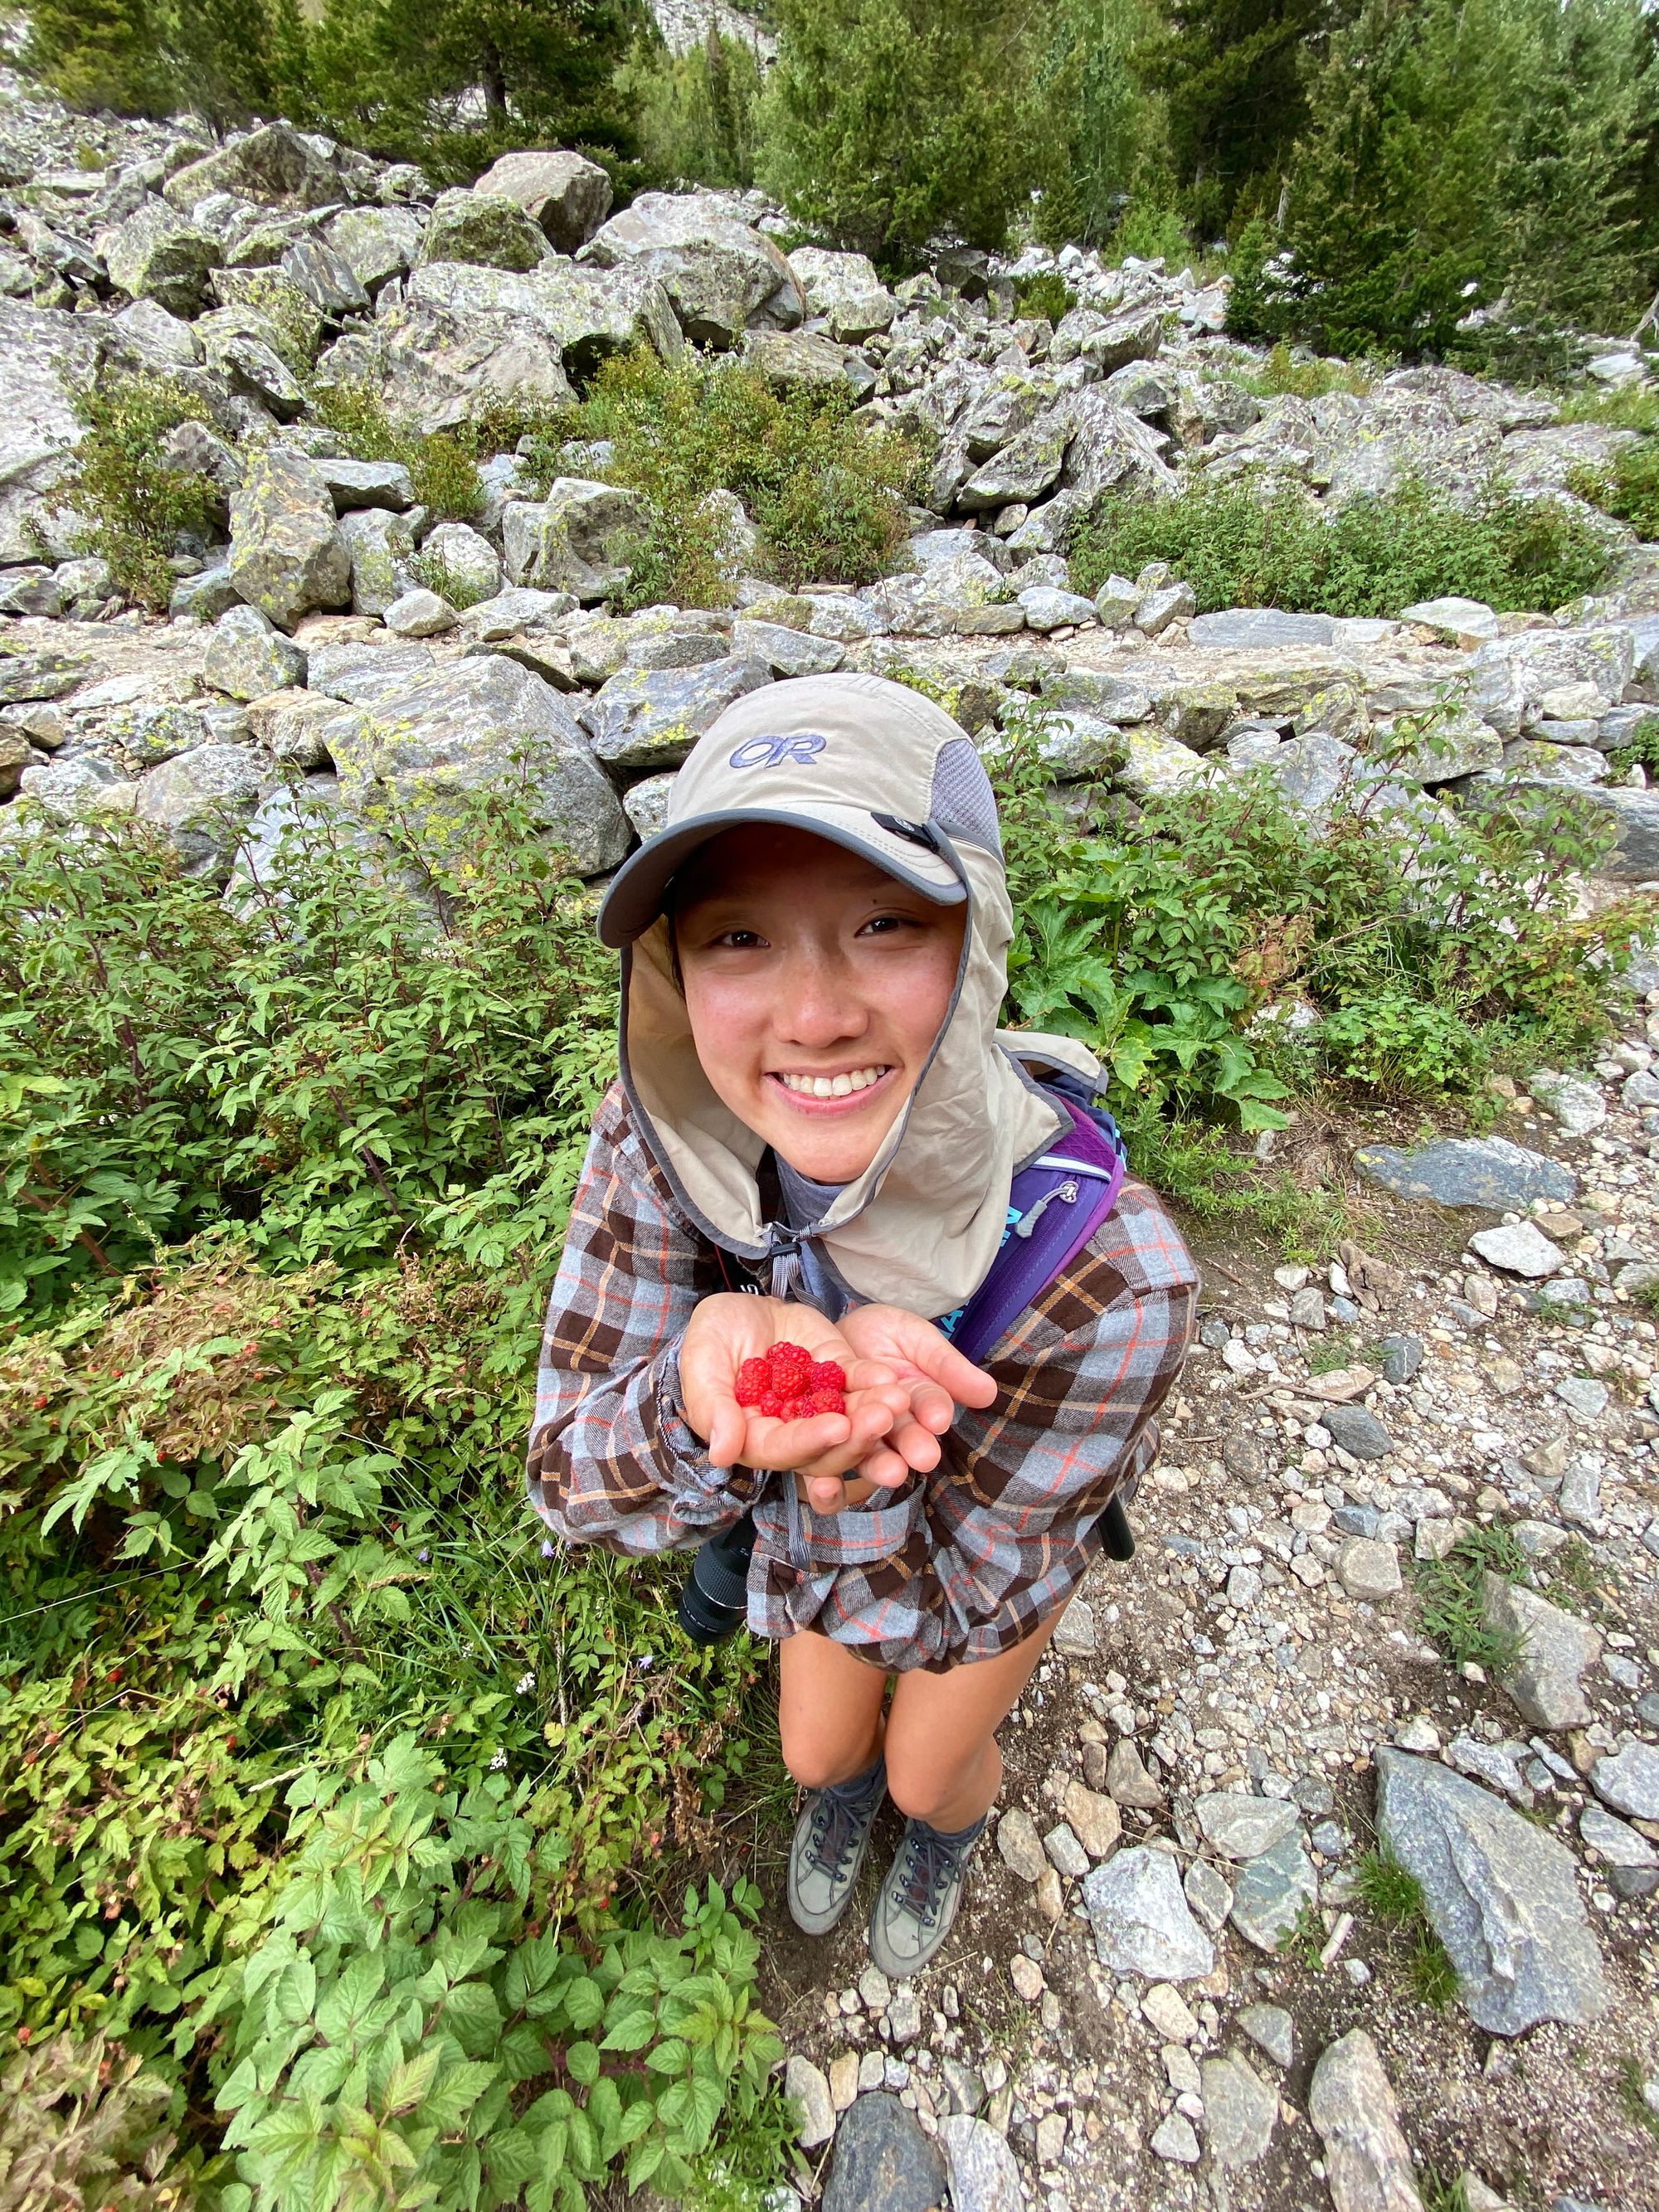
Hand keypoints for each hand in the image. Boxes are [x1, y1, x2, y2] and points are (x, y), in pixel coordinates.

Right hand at [680, 1296, 911, 1511]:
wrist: (736, 1308)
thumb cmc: (711, 1338)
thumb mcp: (703, 1365)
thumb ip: (712, 1408)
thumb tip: (721, 1454)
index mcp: (755, 1438)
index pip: (783, 1449)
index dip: (810, 1441)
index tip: (837, 1427)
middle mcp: (792, 1430)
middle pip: (828, 1446)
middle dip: (857, 1434)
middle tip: (882, 1417)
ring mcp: (818, 1405)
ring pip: (851, 1419)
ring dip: (875, 1412)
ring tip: (896, 1400)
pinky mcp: (837, 1376)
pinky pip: (858, 1383)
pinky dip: (874, 1381)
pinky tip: (890, 1378)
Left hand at [836, 1304, 998, 1485]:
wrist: (837, 1327)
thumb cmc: (885, 1333)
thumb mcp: (918, 1339)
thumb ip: (947, 1366)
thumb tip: (989, 1393)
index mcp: (919, 1403)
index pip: (930, 1407)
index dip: (934, 1411)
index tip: (938, 1419)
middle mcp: (892, 1426)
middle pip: (903, 1439)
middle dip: (912, 1446)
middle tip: (923, 1456)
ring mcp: (857, 1435)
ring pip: (867, 1454)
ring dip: (877, 1464)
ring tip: (889, 1471)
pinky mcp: (823, 1440)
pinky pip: (824, 1460)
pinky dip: (826, 1480)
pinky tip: (823, 1482)